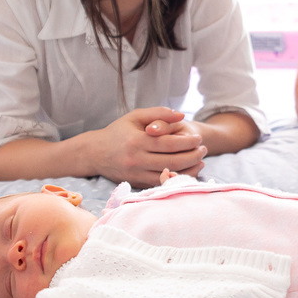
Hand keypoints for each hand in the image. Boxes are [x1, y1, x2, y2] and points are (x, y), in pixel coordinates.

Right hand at [91, 107, 207, 186]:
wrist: (94, 153)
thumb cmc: (117, 132)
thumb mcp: (135, 116)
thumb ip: (159, 113)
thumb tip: (181, 115)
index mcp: (137, 141)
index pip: (169, 143)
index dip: (188, 142)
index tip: (199, 138)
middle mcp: (136, 159)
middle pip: (172, 161)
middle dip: (193, 156)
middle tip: (204, 150)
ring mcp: (136, 174)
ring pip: (169, 175)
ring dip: (189, 170)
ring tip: (201, 161)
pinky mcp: (136, 184)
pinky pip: (161, 183)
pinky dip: (176, 178)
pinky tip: (188, 172)